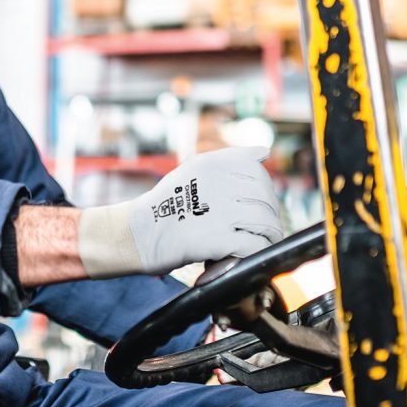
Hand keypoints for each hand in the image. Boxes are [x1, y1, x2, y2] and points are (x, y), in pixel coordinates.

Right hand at [77, 146, 283, 278]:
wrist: (136, 234)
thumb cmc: (165, 204)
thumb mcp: (192, 170)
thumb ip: (229, 159)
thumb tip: (263, 150)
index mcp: (212, 164)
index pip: (258, 173)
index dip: (266, 192)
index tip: (259, 205)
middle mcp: (218, 183)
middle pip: (265, 200)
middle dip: (270, 217)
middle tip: (261, 230)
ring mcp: (220, 212)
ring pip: (267, 223)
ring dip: (268, 238)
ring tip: (259, 244)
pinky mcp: (219, 240)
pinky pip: (254, 245)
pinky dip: (255, 253)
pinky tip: (244, 256)